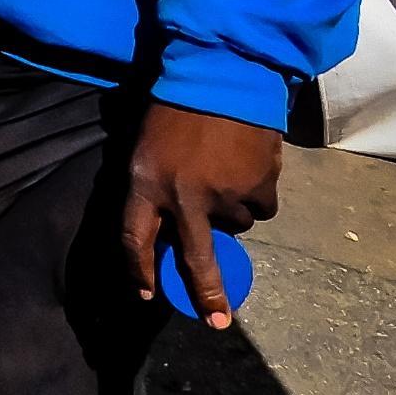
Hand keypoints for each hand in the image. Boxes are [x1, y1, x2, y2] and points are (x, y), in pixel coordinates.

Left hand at [121, 102, 280, 328]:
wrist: (221, 72)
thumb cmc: (175, 104)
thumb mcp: (147, 145)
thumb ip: (155, 187)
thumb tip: (171, 228)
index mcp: (144, 183)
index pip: (133, 239)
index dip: (139, 270)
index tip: (147, 294)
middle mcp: (182, 197)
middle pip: (195, 259)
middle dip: (207, 295)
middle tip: (217, 322)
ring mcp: (224, 194)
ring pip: (236, 225)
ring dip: (232, 212)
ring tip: (225, 172)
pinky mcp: (258, 186)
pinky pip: (262, 207)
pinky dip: (257, 195)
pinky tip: (248, 166)